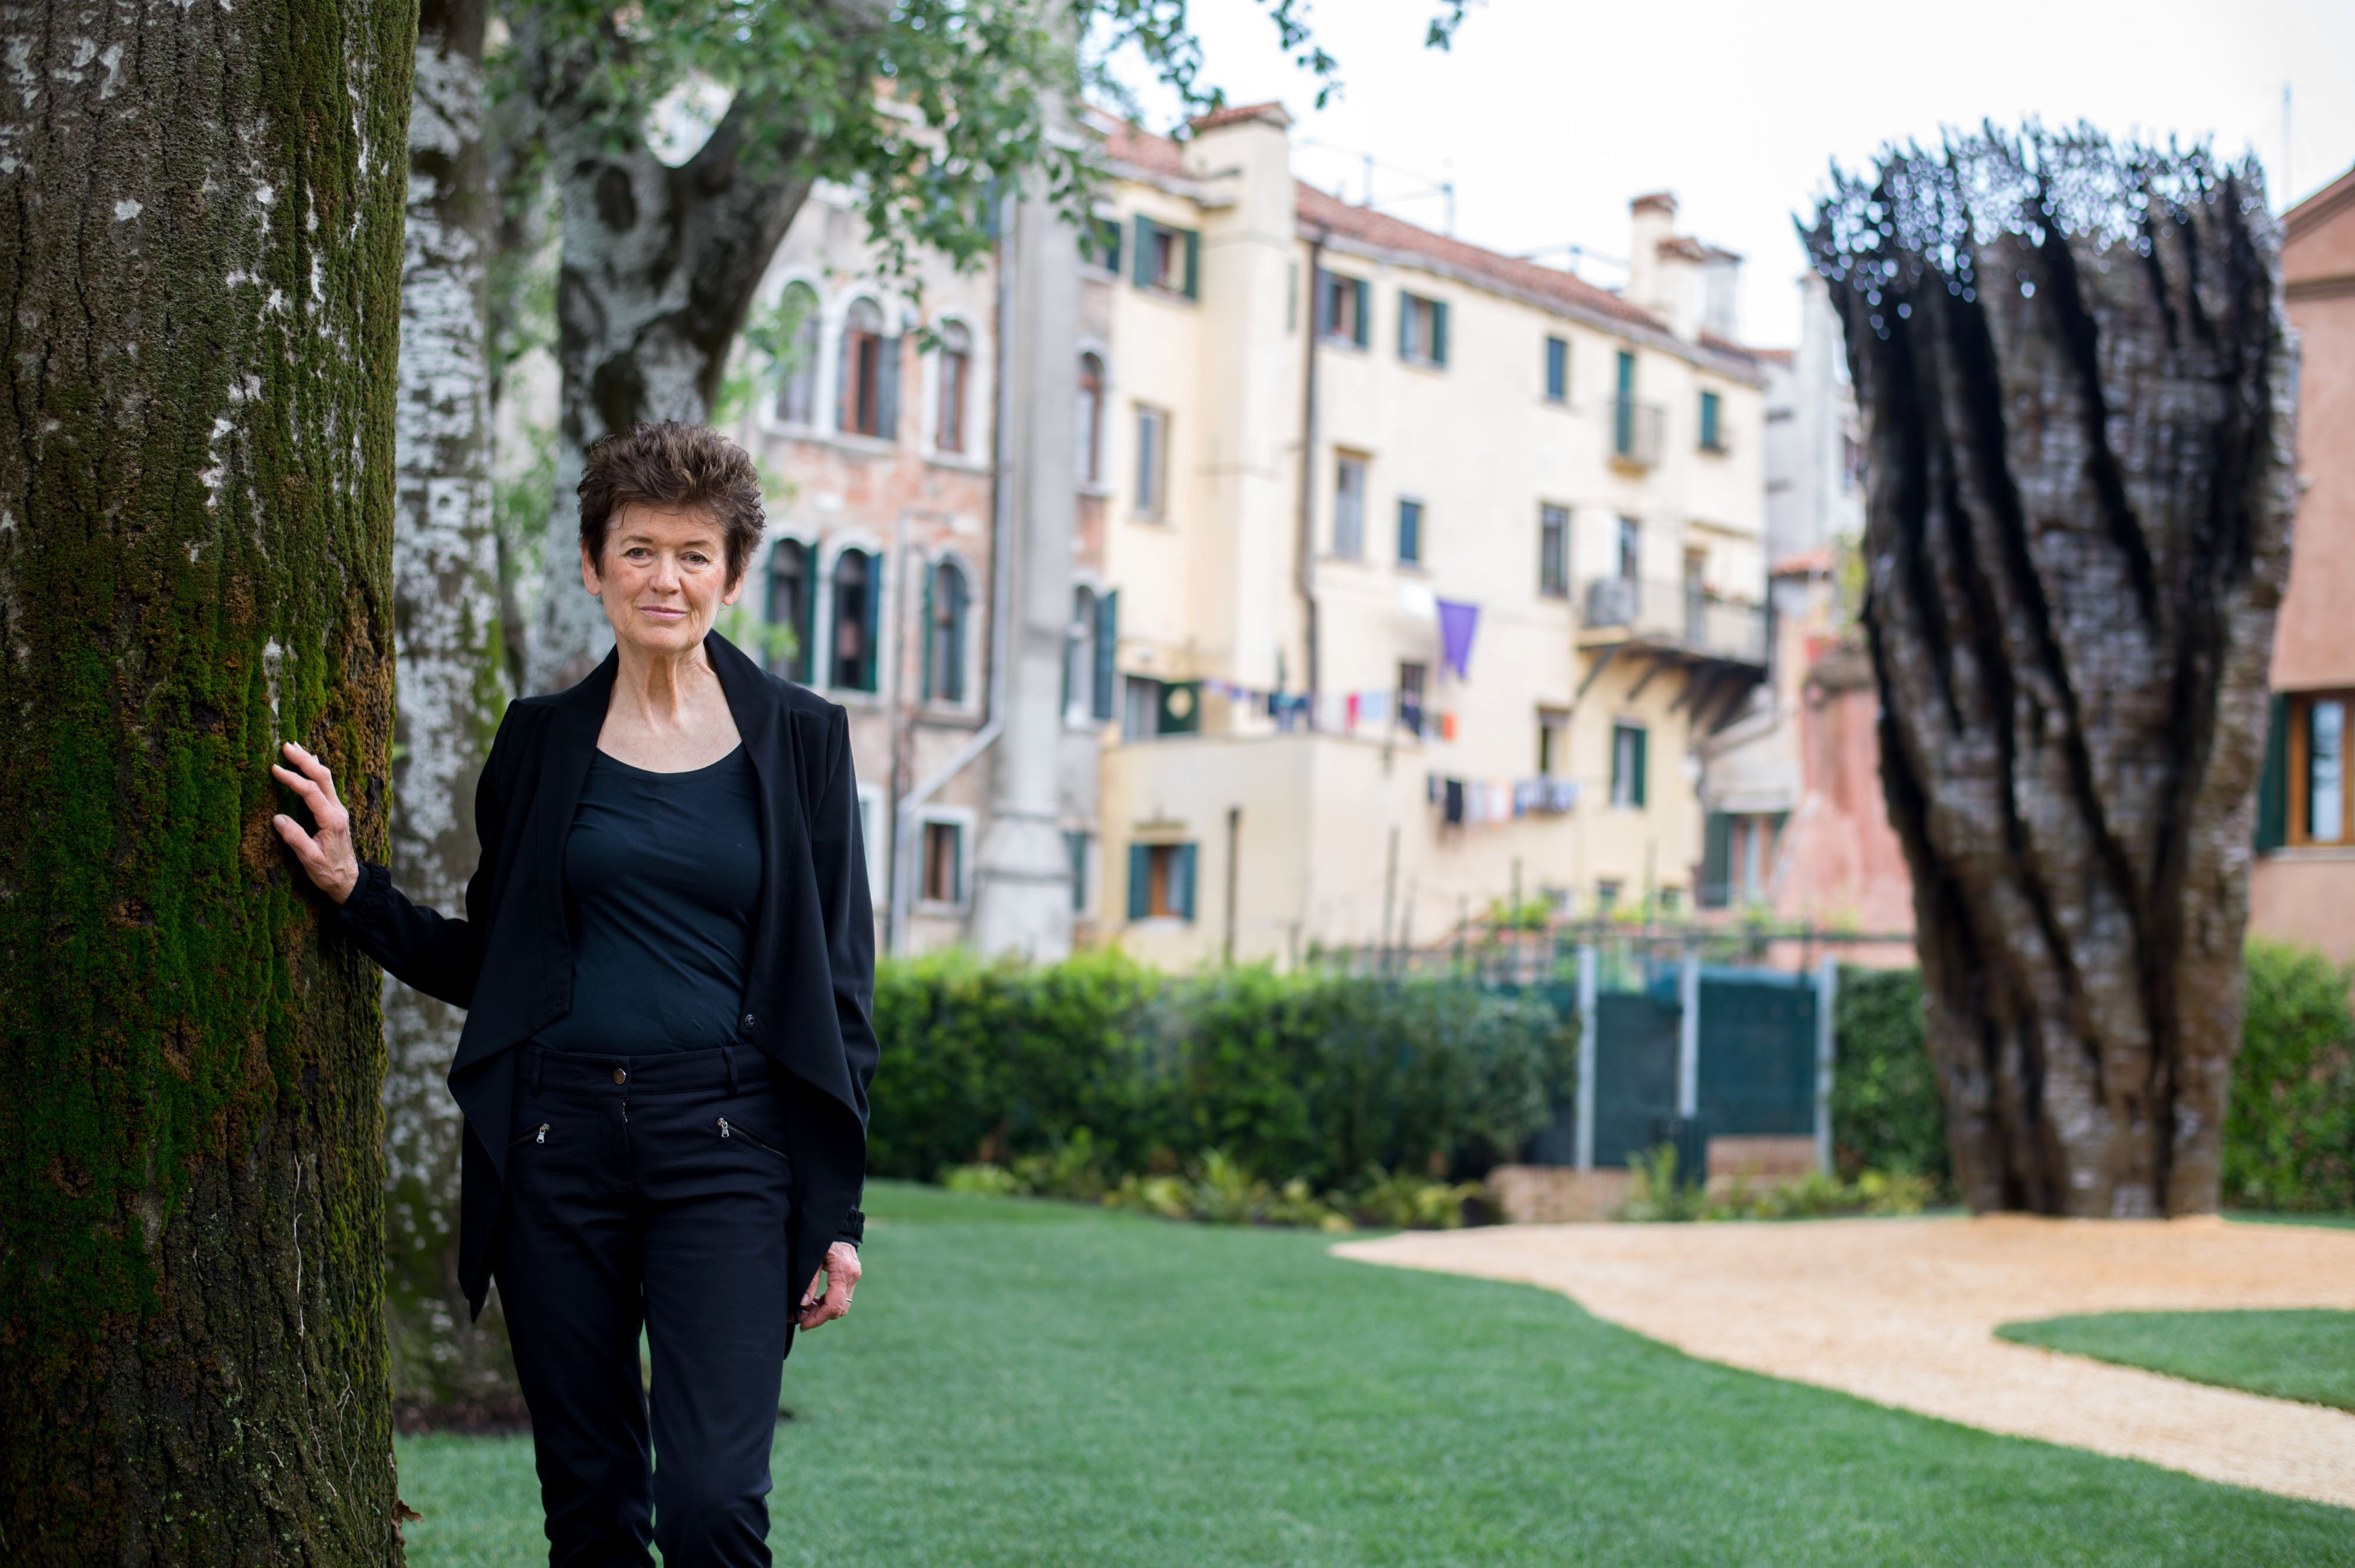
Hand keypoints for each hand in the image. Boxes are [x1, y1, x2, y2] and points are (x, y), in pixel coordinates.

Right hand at [270, 742, 360, 904]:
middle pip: (322, 778)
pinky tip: (311, 763)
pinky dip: (316, 772)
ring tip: (295, 747)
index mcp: (332, 820)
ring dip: (310, 762)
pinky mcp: (335, 812)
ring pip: (326, 779)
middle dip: (304, 760)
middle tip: (286, 745)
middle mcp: (338, 811)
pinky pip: (327, 786)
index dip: (292, 778)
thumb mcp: (310, 860)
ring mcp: (338, 810)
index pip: (310, 792)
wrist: (348, 880)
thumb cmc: (329, 872)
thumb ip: (296, 838)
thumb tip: (277, 818)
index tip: (274, 768)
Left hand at [798, 1241, 859, 1331]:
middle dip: (819, 1317)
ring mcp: (854, 1276)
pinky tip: (813, 1301)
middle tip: (799, 1318)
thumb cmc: (823, 1236)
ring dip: (823, 1311)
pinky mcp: (851, 1276)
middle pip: (839, 1309)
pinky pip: (842, 1296)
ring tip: (803, 1310)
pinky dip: (828, 1302)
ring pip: (841, 1305)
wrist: (837, 1221)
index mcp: (843, 1272)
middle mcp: (852, 1276)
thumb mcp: (812, 1257)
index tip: (802, 1324)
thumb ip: (810, 1281)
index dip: (817, 1319)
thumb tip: (803, 1304)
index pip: (833, 1306)